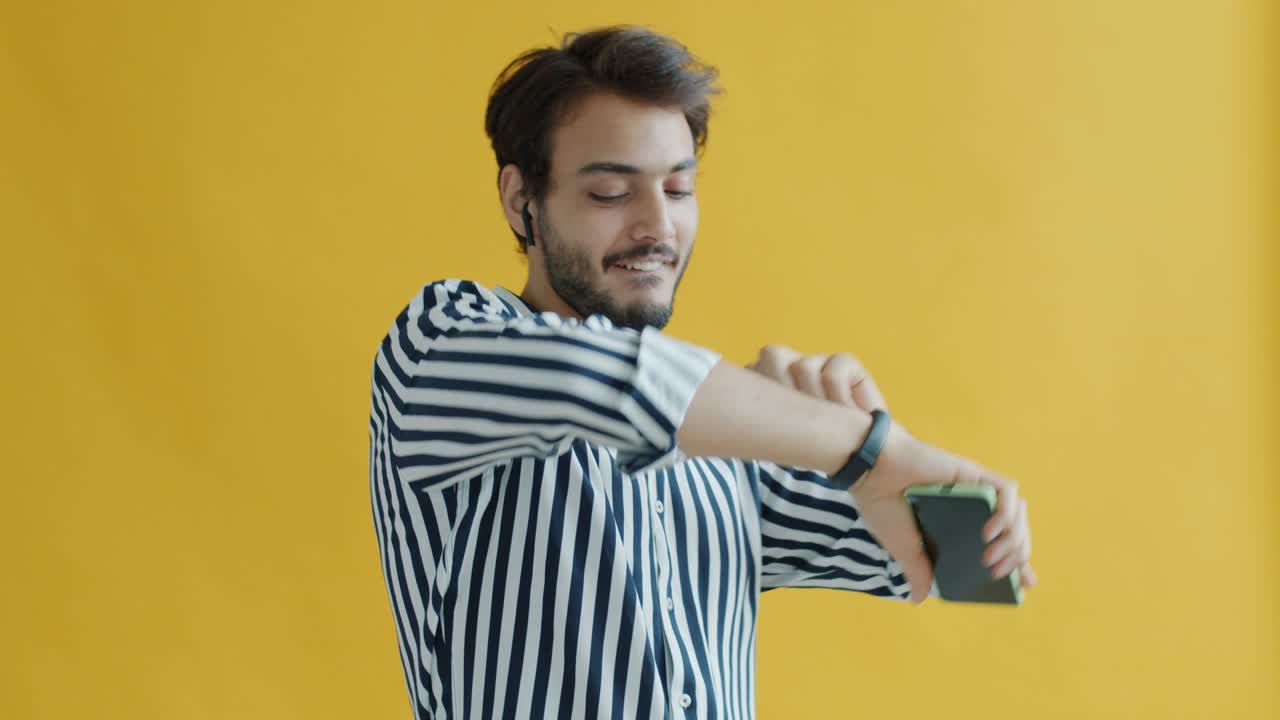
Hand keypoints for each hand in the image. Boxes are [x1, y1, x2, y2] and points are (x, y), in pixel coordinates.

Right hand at [747, 344, 1035, 603]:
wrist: (868, 472)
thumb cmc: (881, 504)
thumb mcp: (903, 548)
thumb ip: (918, 571)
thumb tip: (918, 599)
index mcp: (957, 523)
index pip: (1000, 542)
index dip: (1018, 562)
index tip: (1025, 584)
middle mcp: (972, 505)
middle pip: (1016, 530)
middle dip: (1017, 556)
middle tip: (999, 573)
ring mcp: (975, 489)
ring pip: (1017, 512)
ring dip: (1014, 538)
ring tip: (991, 557)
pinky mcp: (972, 474)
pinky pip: (1006, 491)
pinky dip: (1006, 513)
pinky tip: (990, 532)